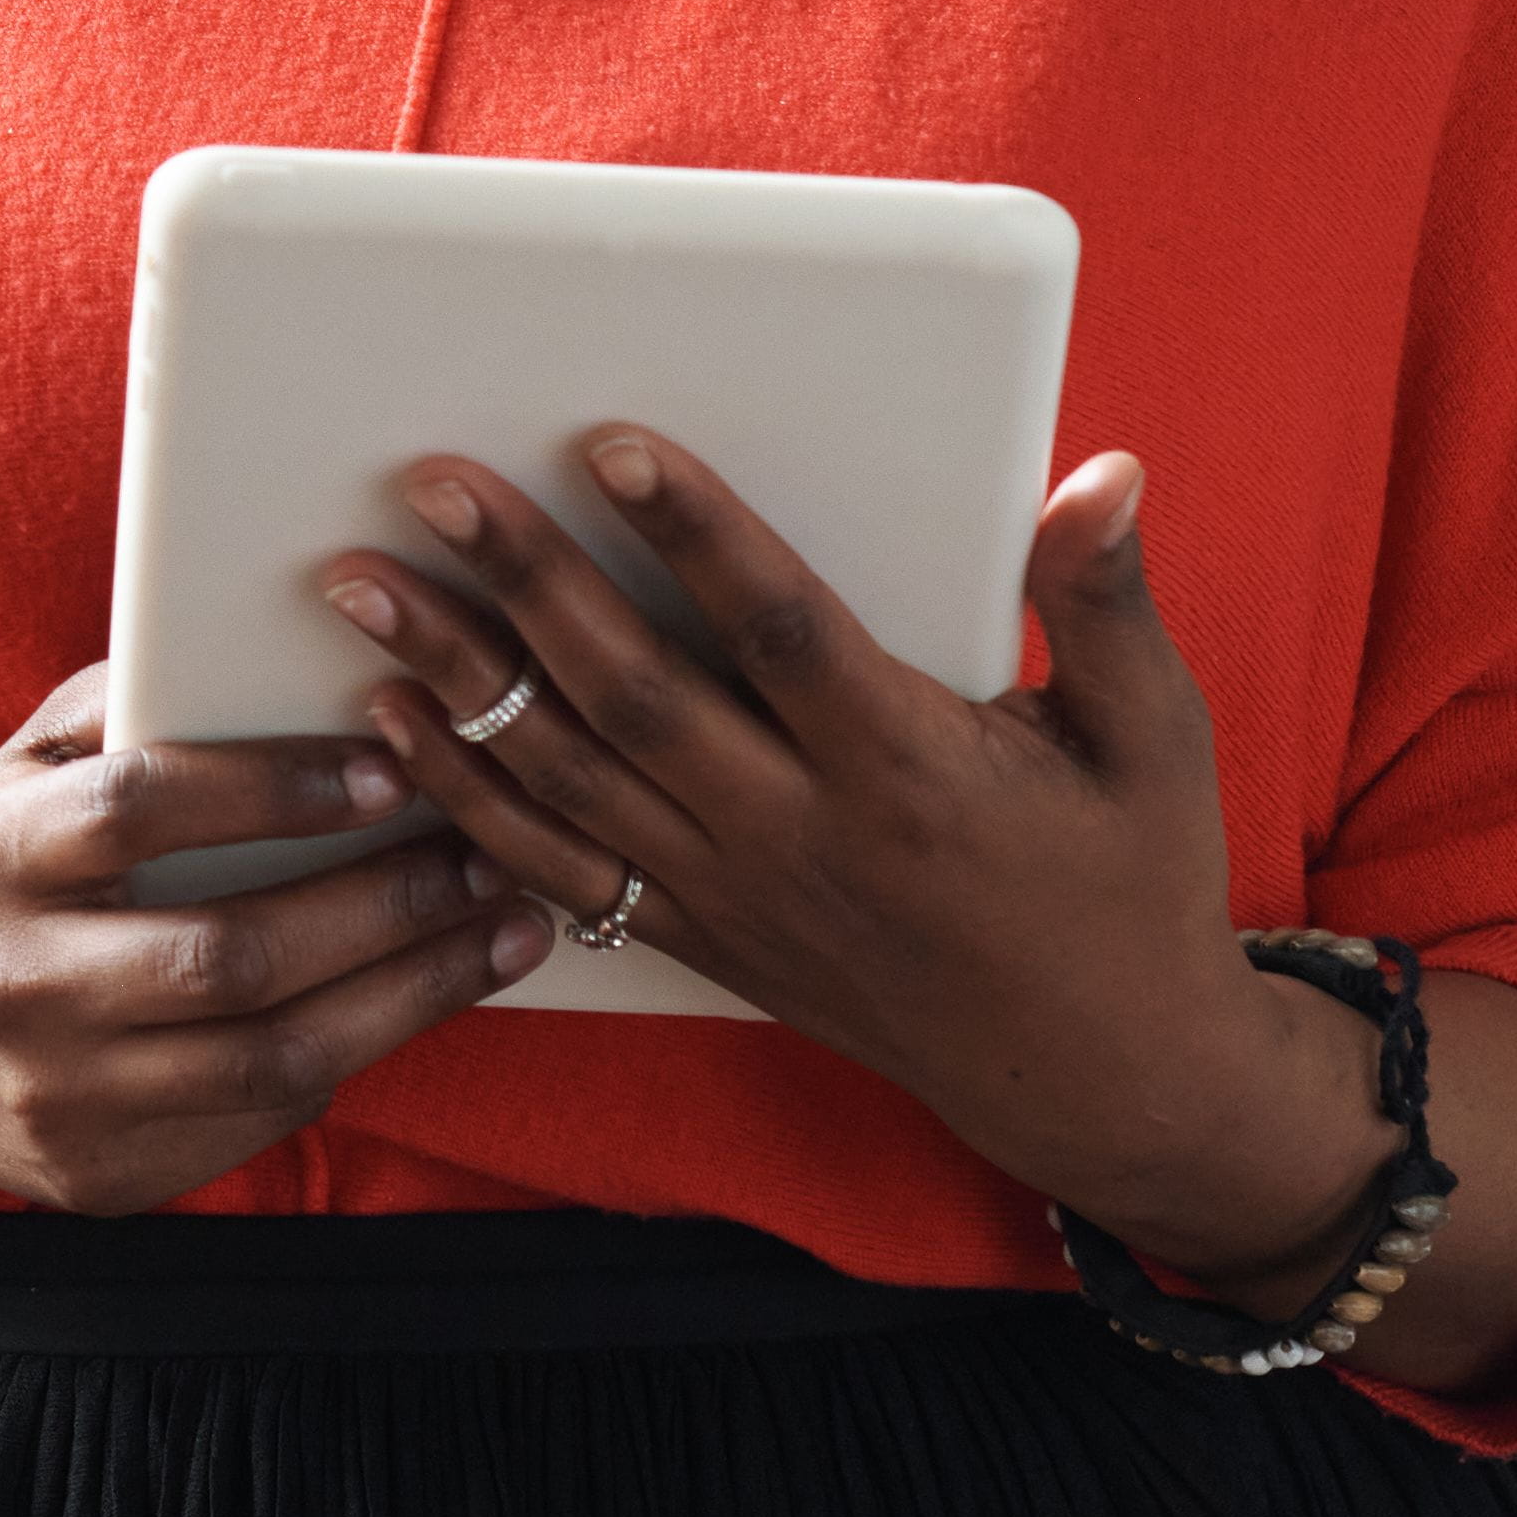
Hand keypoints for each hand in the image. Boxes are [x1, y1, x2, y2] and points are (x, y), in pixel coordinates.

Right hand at [0, 660, 552, 1216]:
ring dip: (411, 992)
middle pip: (225, 956)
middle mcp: (15, 985)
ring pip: (268, 1057)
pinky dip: (356, 1052)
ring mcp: (59, 1097)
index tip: (387, 766)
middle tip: (487, 854)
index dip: (266, 788)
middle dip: (382, 905)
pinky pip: (259, 1118)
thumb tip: (274, 650)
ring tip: (503, 930)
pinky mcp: (104, 1177)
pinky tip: (425, 997)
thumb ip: (129, 701)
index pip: (136, 810)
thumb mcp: (24, 766)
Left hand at [326, 438, 1353, 1268]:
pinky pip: (560, 872)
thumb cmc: (1129, 883)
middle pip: (636, 696)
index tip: (611, 440)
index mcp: (912, 770)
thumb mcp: (1155, 741)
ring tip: (361, 586)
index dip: (697, 533)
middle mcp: (804, 837)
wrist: (1097, 1076)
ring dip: (458, 681)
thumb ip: (1107, 604)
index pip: (782, 633)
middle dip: (524, 583)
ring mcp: (740, 898)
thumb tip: (1105, 472)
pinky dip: (465, 803)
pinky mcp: (706, 940)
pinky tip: (390, 727)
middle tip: (430, 481)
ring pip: (569, 781)